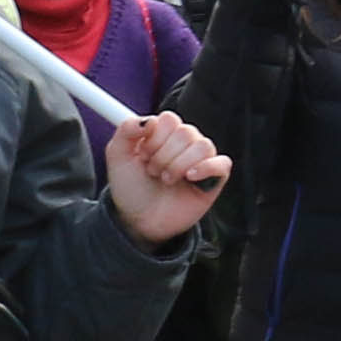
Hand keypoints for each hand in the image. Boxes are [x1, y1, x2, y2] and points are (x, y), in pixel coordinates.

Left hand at [102, 112, 231, 244]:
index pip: (170, 119)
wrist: (139, 220)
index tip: (142, 155)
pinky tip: (189, 178)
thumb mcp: (118, 156)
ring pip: (203, 145)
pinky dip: (206, 168)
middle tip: (153, 171)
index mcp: (165, 134)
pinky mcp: (214, 179)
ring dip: (179, 165)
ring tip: (167, 180)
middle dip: (164, 155)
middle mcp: (185, 144)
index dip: (155, 138)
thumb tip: (149, 120)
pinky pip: (222, 164)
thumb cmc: (131, 189)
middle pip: (186, 132)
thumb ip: (126, 130)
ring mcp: (201, 160)